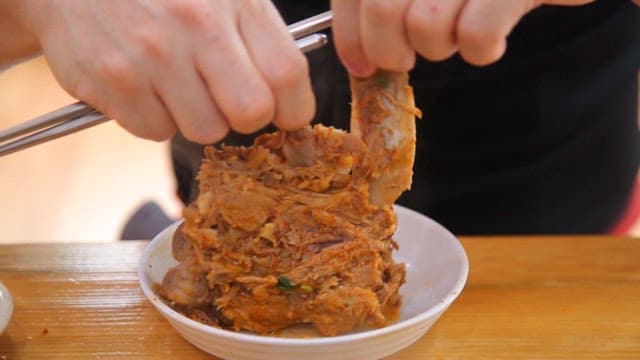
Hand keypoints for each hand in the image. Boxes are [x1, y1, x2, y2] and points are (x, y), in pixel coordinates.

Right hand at [9, 0, 314, 142]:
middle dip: (244, 117)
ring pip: (204, 130)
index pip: (287, 74)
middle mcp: (195, 26)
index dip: (294, 108)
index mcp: (233, 1)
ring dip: (195, 117)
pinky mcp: (113, 80)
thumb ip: (259, 37)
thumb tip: (289, 98)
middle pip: (250, 113)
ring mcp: (151, 55)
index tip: (286, 114)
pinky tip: (143, 84)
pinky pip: (155, 132)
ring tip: (175, 82)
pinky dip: (153, 117)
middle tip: (225, 98)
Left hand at [331, 0, 617, 74]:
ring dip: (439, 47)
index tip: (362, 66)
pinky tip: (492, 40)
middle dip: (388, 52)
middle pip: (382, 11)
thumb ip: (385, 5)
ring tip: (459, 30)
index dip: (351, 36)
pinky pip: (476, 36)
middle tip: (404, 60)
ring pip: (426, 27)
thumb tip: (357, 60)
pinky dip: (481, 51)